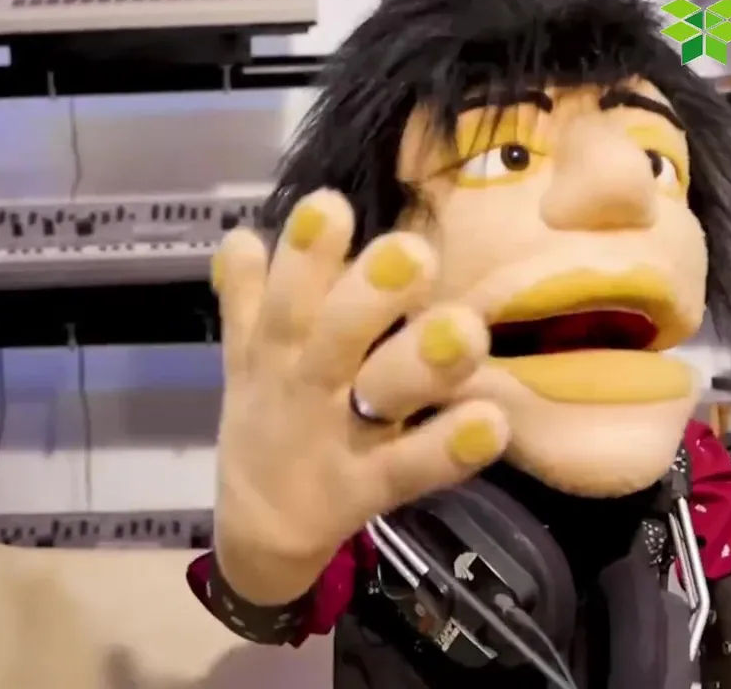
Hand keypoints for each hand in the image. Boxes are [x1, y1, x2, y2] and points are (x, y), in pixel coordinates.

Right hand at [211, 189, 508, 603]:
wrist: (258, 526)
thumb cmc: (268, 419)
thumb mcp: (245, 358)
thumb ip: (246, 297)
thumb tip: (240, 235)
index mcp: (276, 351)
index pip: (285, 293)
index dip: (304, 252)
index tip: (330, 203)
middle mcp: (307, 387)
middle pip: (335, 335)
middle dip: (370, 294)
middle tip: (413, 252)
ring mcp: (341, 438)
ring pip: (382, 395)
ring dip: (420, 363)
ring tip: (464, 328)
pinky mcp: (371, 489)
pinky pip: (412, 468)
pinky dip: (447, 450)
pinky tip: (490, 421)